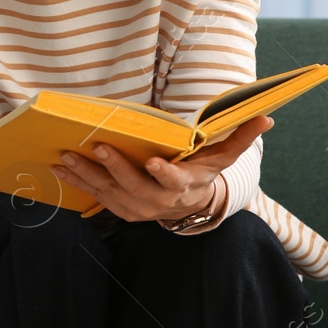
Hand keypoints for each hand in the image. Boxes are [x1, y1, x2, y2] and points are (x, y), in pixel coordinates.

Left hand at [50, 115, 273, 222]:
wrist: (187, 207)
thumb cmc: (202, 173)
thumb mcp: (222, 158)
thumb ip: (240, 138)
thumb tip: (267, 117)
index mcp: (182, 186)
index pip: (174, 181)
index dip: (164, 173)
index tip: (153, 162)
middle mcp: (158, 202)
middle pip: (134, 186)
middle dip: (115, 167)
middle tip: (98, 147)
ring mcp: (136, 208)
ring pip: (109, 192)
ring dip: (87, 175)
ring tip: (67, 157)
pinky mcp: (119, 209)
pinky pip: (96, 197)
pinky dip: (77, 183)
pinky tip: (60, 168)